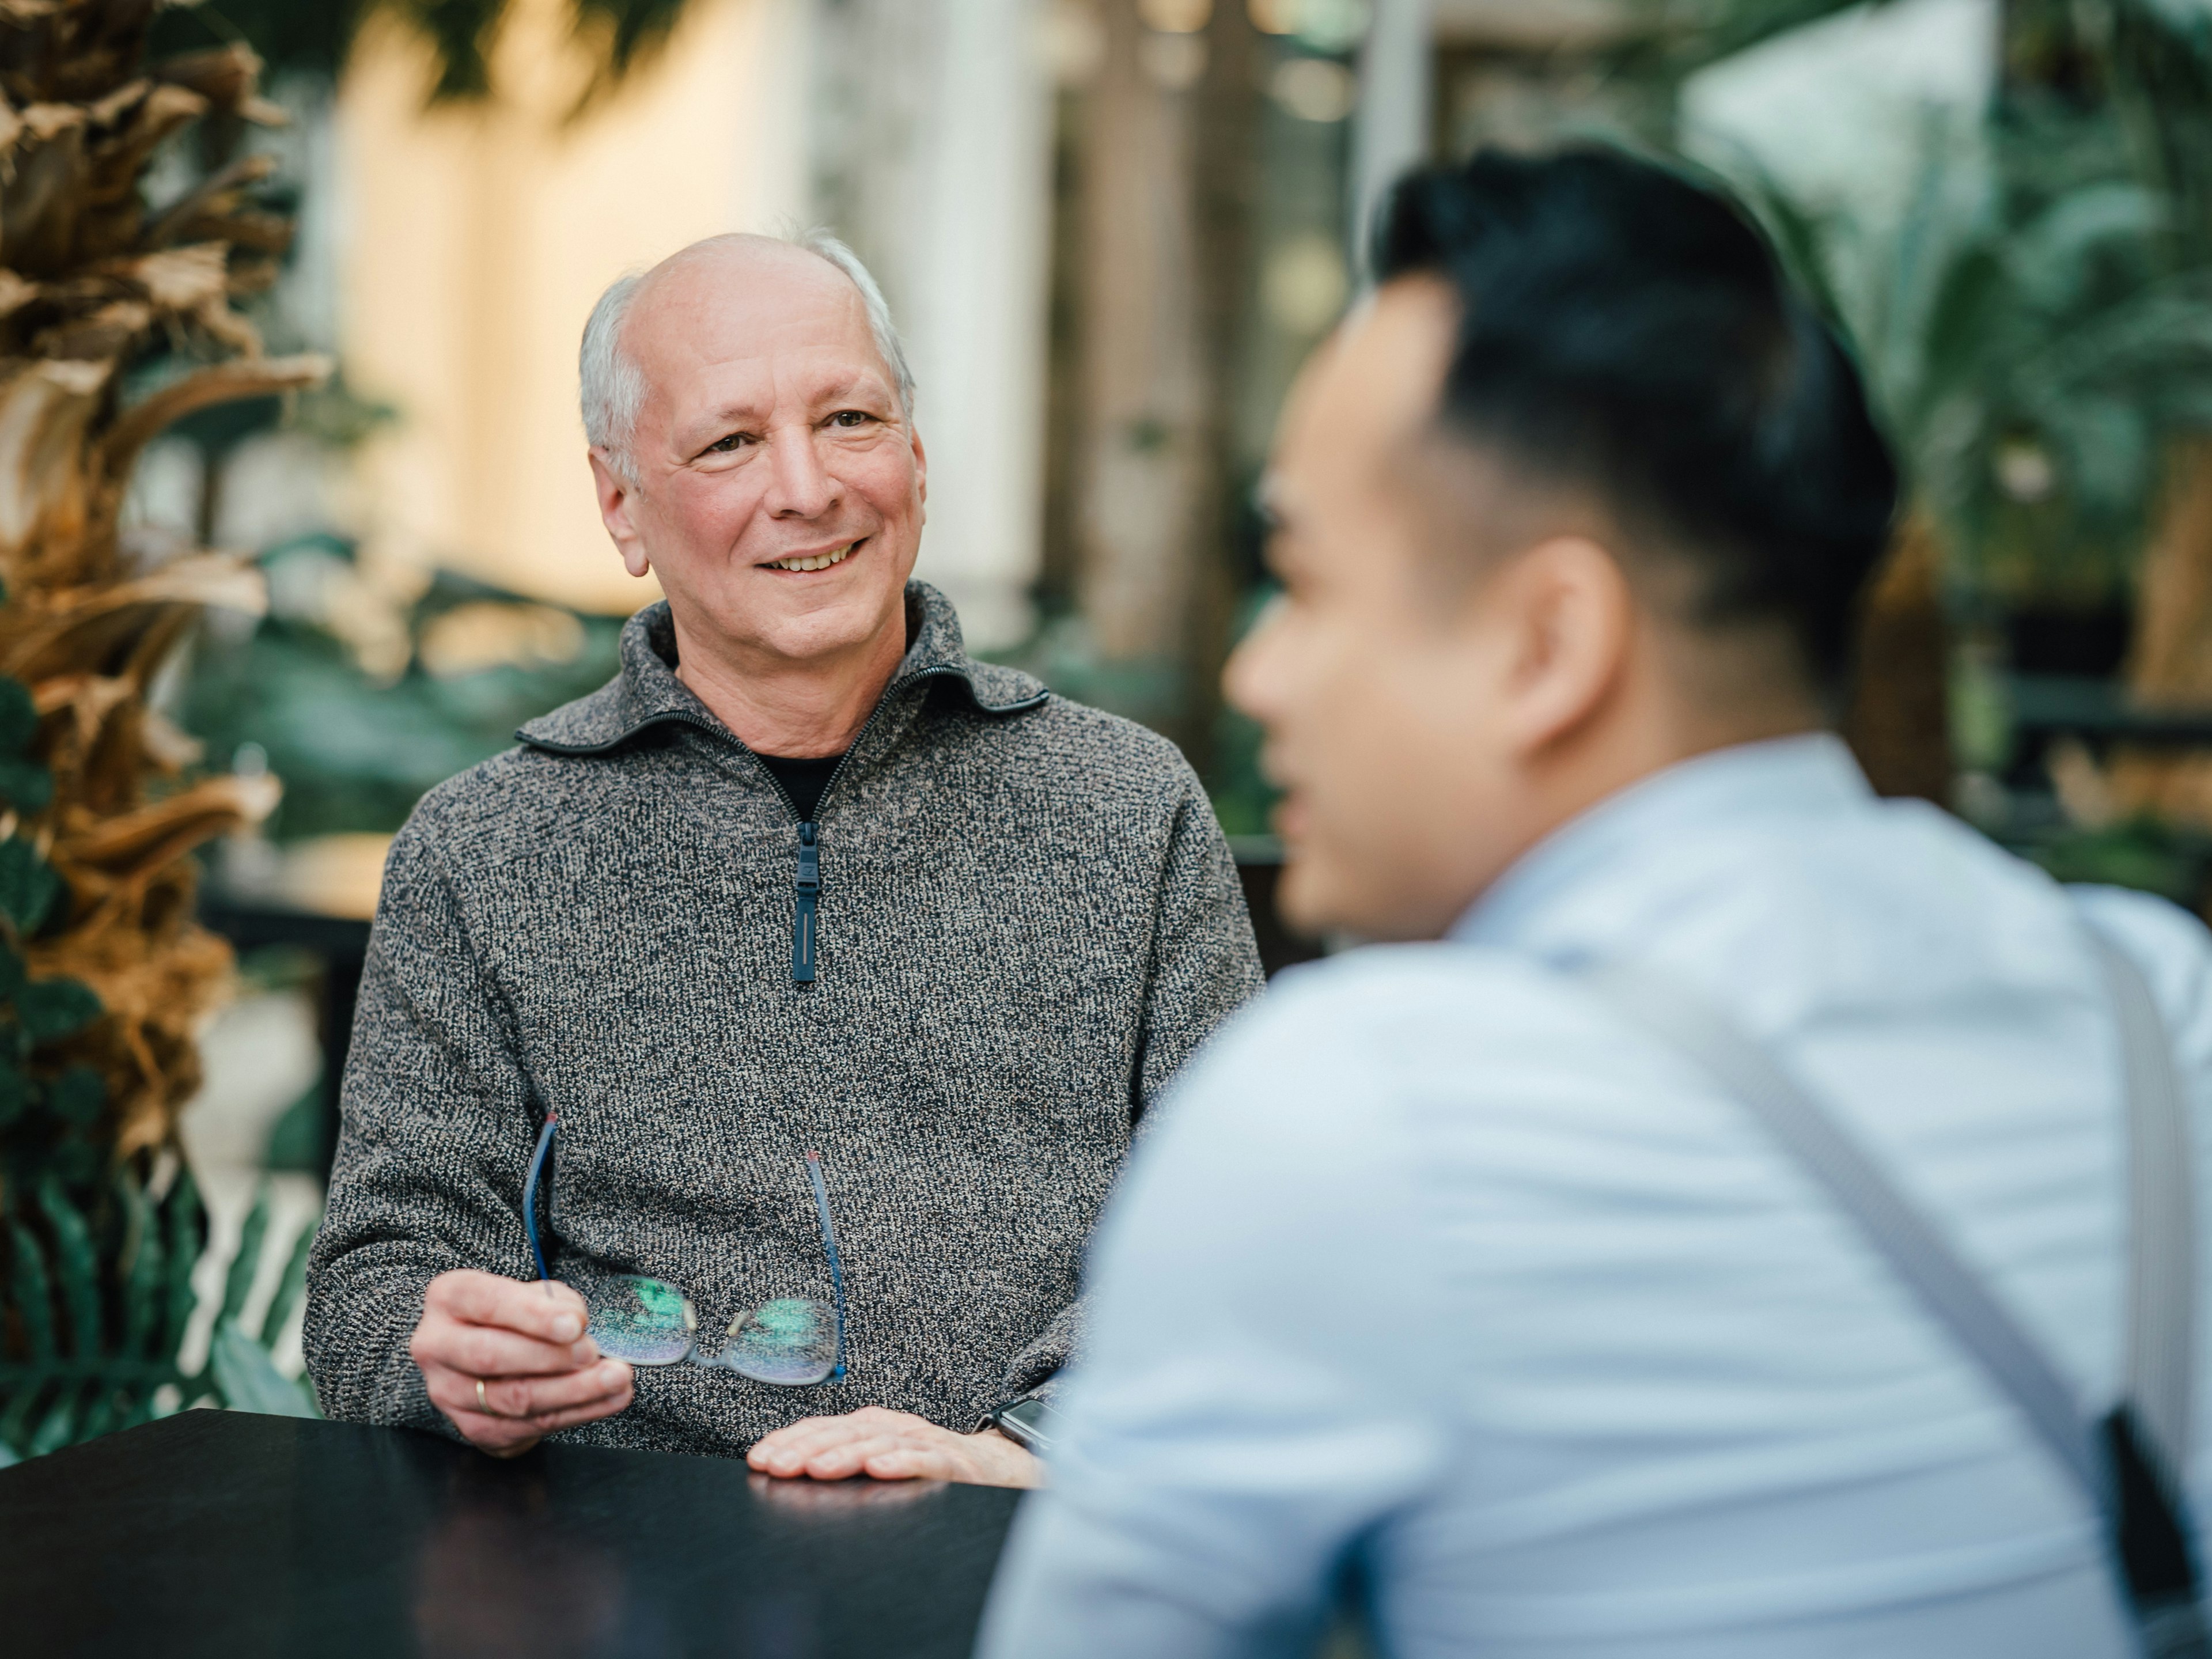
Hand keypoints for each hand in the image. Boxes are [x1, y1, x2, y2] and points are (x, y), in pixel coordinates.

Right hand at [410, 1269, 633, 1457]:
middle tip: (594, 1353)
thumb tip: (577, 1324)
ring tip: (618, 1379)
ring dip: (573, 1391)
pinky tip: (608, 1400)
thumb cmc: (514, 1314)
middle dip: (551, 1357)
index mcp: (449, 1297)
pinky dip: (575, 1413)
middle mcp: (436, 1345)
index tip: (575, 1324)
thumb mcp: (532, 1293)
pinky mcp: (472, 1427)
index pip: (489, 1303)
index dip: (533, 1315)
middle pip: (492, 1355)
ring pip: (513, 1398)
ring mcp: (448, 1391)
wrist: (485, 1355)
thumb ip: (554, 1302)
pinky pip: (527, 1426)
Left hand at [746, 1406, 1043, 1487]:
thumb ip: (846, 1464)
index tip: (759, 1457)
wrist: (1003, 1469)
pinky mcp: (956, 1463)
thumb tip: (791, 1476)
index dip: (791, 1439)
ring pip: (880, 1442)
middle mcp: (897, 1429)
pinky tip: (879, 1468)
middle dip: (806, 1448)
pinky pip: (926, 1460)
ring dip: (844, 1454)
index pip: (825, 1428)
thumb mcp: (884, 1460)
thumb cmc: (933, 1469)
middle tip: (775, 1465)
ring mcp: (926, 1443)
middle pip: (845, 1432)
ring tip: (816, 1468)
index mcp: (875, 1428)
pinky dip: (902, 1461)